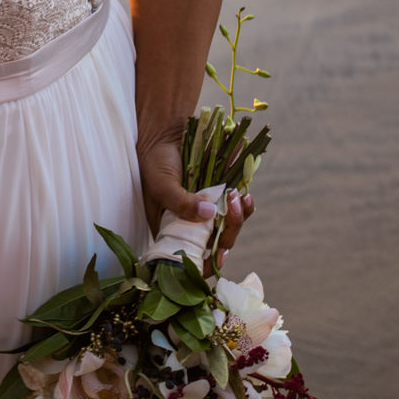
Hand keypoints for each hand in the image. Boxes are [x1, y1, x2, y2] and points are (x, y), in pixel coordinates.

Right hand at [138, 132, 253, 267]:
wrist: (165, 134)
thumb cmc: (155, 163)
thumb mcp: (162, 185)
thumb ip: (181, 202)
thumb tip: (209, 213)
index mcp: (172, 232)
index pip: (190, 259)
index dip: (206, 263)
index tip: (220, 254)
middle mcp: (191, 227)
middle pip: (216, 243)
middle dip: (229, 230)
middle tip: (233, 205)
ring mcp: (207, 212)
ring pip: (229, 227)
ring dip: (239, 216)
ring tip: (239, 196)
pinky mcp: (219, 197)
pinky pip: (236, 209)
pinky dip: (243, 204)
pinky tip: (244, 193)